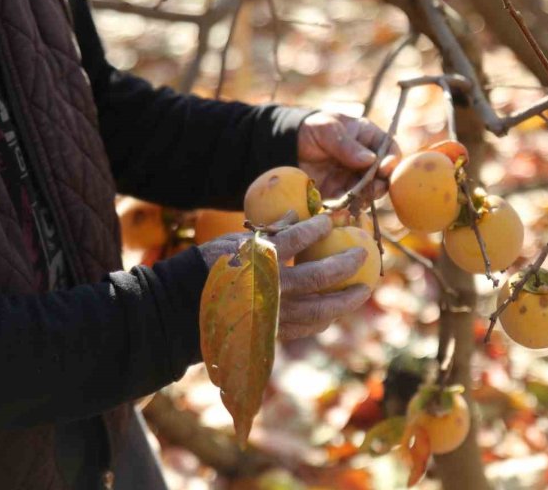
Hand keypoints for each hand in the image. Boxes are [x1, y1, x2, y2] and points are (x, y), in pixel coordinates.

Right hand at [198, 213, 371, 339]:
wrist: (183, 308)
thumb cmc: (210, 266)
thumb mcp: (235, 240)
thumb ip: (269, 230)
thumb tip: (296, 215)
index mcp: (258, 260)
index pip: (296, 239)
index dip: (317, 228)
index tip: (331, 220)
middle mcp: (269, 288)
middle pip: (318, 278)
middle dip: (346, 265)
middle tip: (364, 255)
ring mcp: (272, 314)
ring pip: (318, 309)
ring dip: (344, 300)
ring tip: (362, 290)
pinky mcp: (271, 332)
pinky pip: (304, 327)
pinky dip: (322, 319)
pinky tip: (332, 312)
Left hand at [298, 112, 400, 199]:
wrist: (288, 146)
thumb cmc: (311, 129)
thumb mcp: (327, 129)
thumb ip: (346, 144)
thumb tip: (370, 160)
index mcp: (368, 138)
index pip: (390, 149)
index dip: (392, 160)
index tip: (384, 169)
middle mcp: (366, 160)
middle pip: (384, 175)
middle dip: (381, 184)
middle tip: (373, 189)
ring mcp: (354, 178)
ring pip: (370, 192)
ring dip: (367, 198)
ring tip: (358, 200)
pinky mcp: (341, 193)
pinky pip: (351, 203)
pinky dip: (350, 207)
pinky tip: (345, 208)